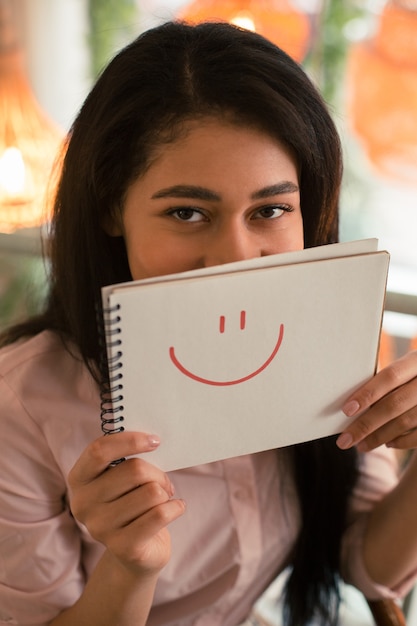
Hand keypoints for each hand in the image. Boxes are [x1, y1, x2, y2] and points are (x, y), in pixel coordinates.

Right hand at [68, 431, 185, 576]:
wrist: (134, 553)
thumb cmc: (130, 502)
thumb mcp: (121, 478)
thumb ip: (127, 458)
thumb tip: (152, 439)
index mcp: (79, 479)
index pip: (98, 451)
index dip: (130, 441)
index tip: (155, 441)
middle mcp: (83, 504)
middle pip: (134, 470)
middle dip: (158, 473)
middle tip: (163, 482)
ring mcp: (100, 528)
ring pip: (151, 492)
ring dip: (165, 493)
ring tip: (162, 500)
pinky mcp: (123, 547)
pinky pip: (160, 514)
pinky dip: (176, 507)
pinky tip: (175, 508)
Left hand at [336, 351, 416, 451]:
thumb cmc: (413, 376)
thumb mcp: (406, 368)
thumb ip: (387, 382)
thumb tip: (352, 405)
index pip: (390, 376)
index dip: (368, 393)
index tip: (346, 410)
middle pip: (394, 404)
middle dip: (366, 424)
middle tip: (345, 440)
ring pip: (405, 422)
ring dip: (379, 437)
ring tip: (361, 445)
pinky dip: (402, 442)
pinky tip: (387, 443)